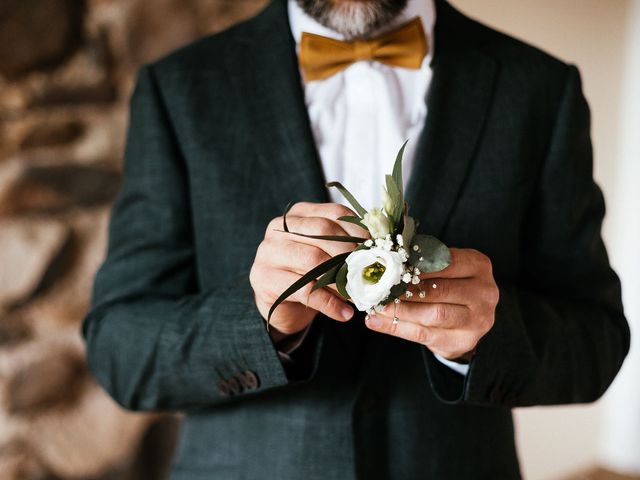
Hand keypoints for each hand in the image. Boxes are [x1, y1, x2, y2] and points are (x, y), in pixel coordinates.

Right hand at [250, 202, 368, 338]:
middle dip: (351, 254)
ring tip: (361, 296)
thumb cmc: (309, 274)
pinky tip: (344, 314)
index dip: (360, 230)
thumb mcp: (328, 254)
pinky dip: (329, 304)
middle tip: (372, 273)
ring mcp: (267, 252)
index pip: (334, 214)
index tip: (378, 249)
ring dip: (342, 281)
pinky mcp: (264, 278)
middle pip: (323, 233)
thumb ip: (346, 245)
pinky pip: (304, 290)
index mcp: (298, 214)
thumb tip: (379, 249)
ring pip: (313, 261)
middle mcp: (279, 228)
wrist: (281, 304)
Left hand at [365, 248, 497, 360]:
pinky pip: (423, 334)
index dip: (416, 266)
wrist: (469, 318)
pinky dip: (396, 328)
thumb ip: (422, 262)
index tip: (391, 267)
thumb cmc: (450, 284)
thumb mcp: (445, 267)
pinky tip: (376, 321)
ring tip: (376, 305)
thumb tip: (383, 258)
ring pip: (432, 314)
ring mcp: (477, 320)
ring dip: (399, 310)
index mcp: (478, 266)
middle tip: (379, 287)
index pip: (445, 263)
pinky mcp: (462, 341)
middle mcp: (484, 293)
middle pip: (439, 290)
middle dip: (405, 289)